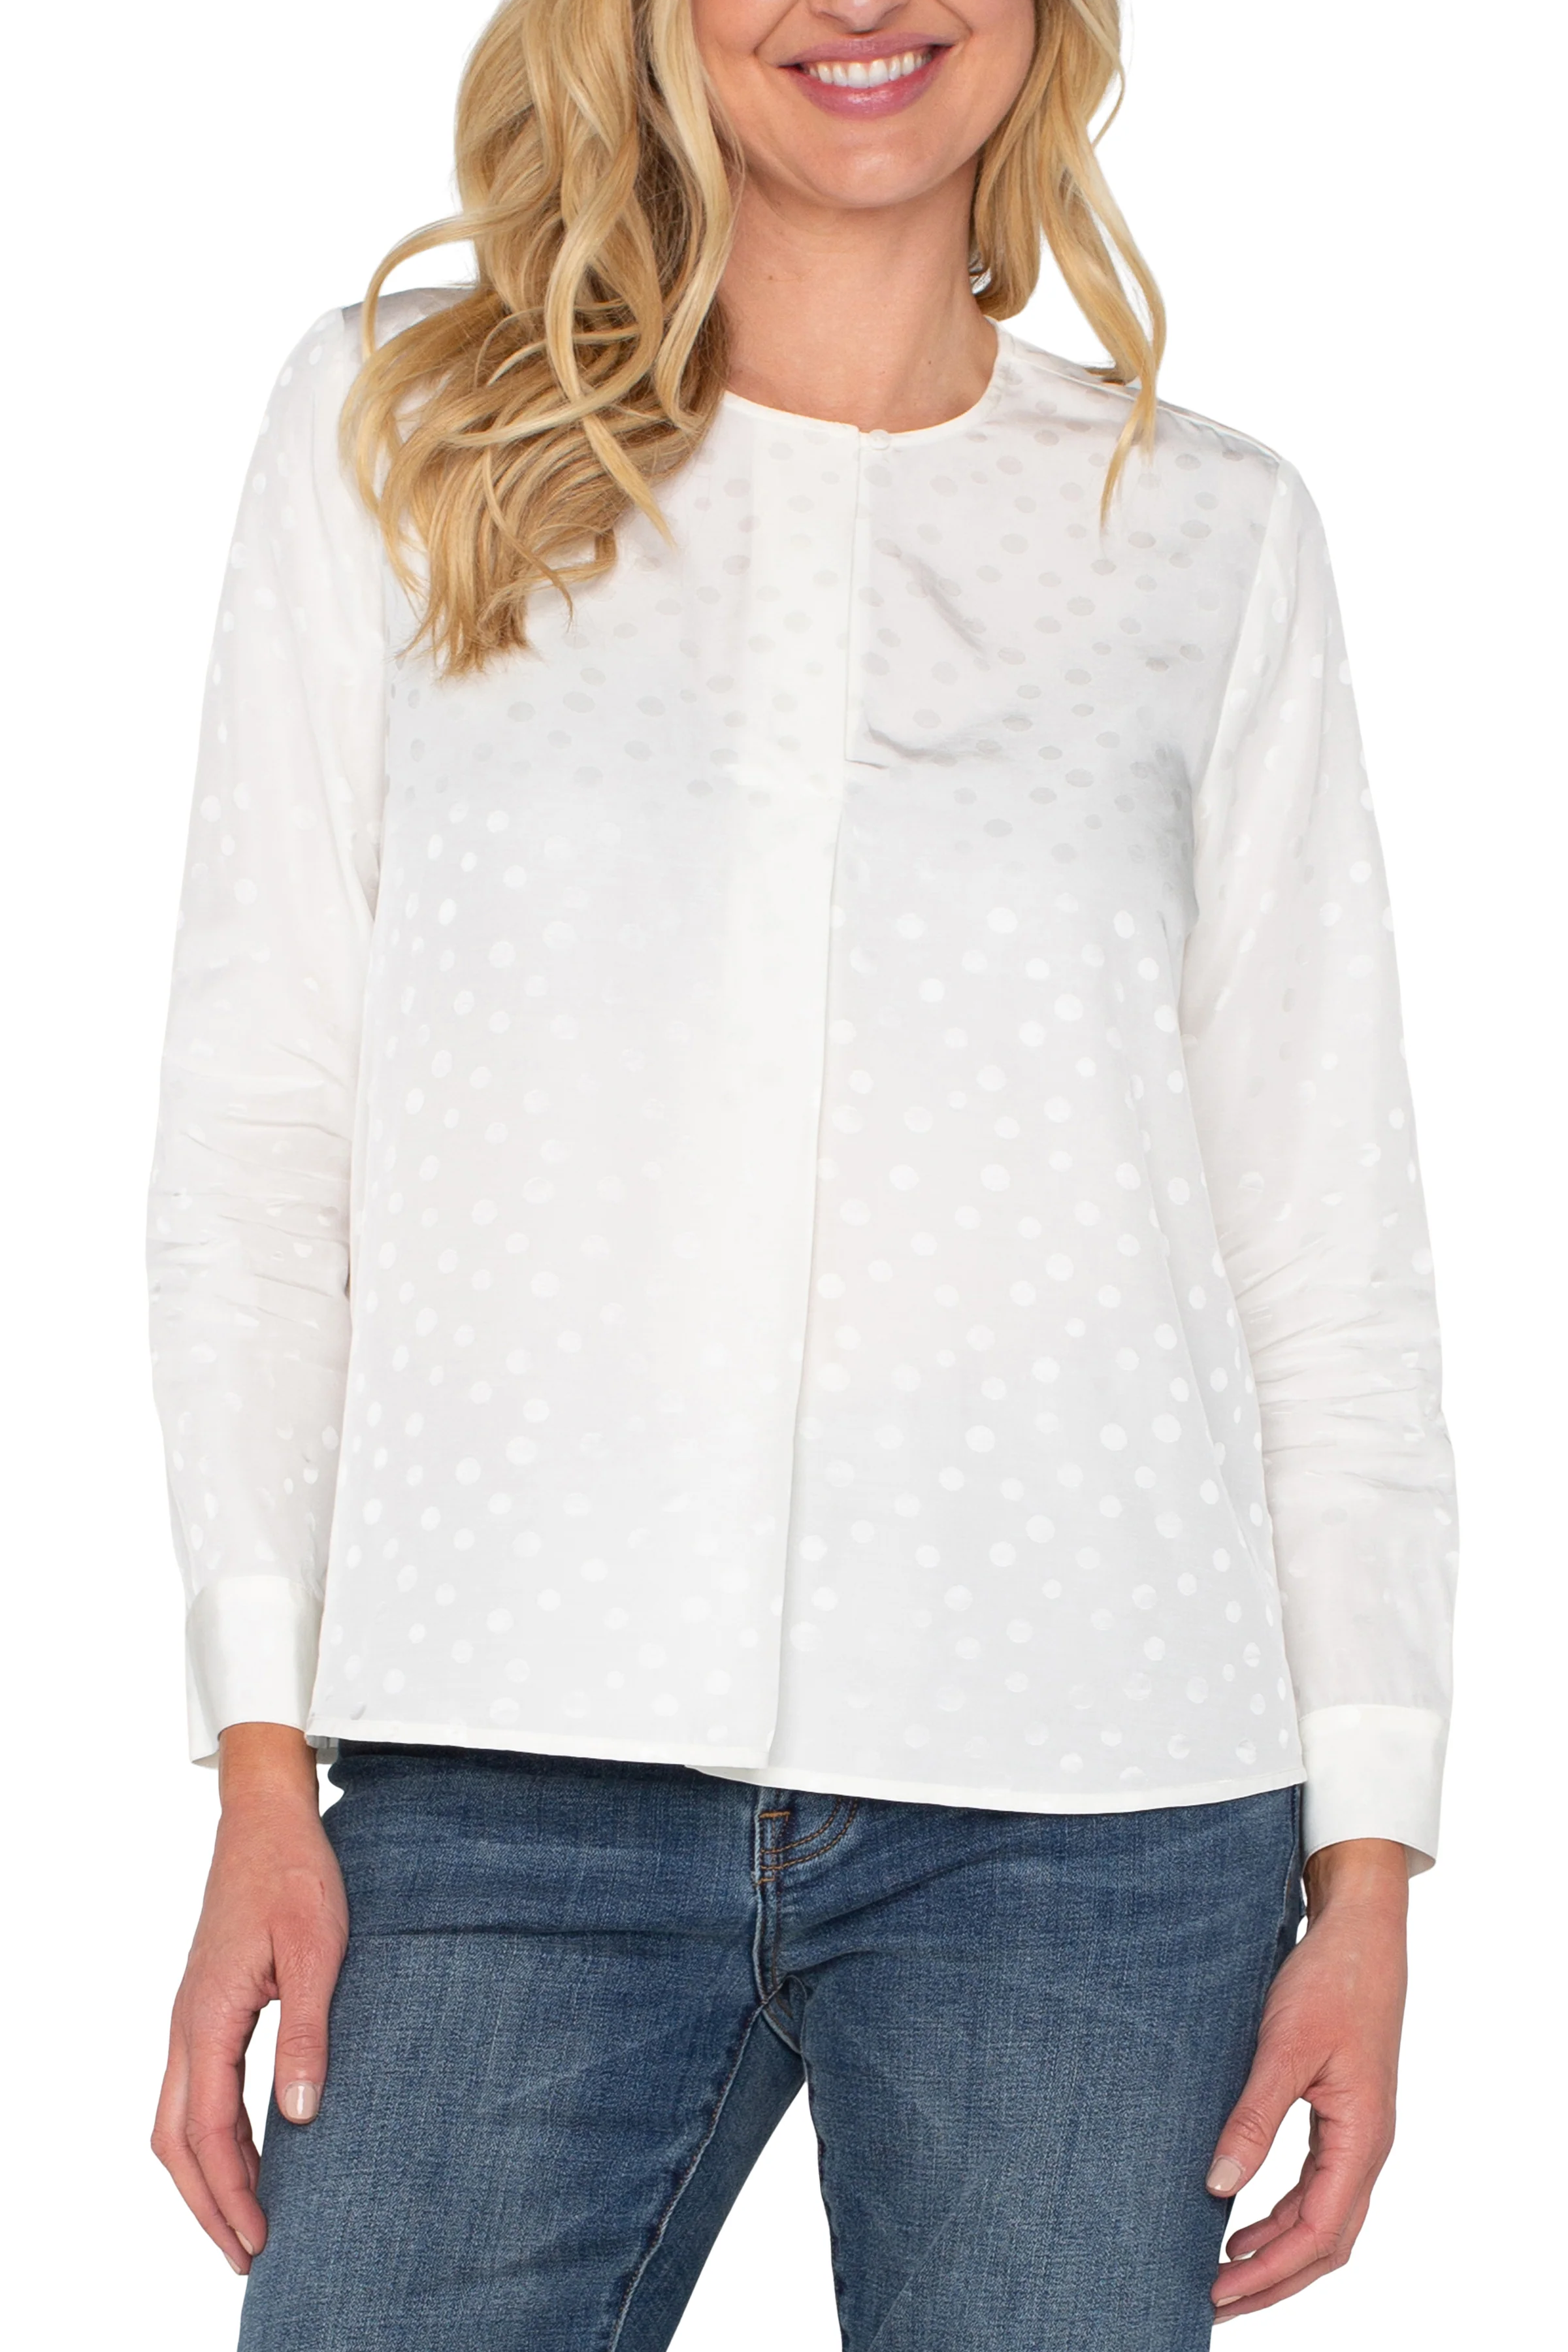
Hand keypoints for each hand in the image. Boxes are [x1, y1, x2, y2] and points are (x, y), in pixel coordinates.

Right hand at [151, 1725, 348, 2274]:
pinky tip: (246, 2153)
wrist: (266, 1821)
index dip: (229, 2194)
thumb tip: (300, 2118)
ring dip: (206, 2176)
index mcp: (208, 2017)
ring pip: (178, 2120)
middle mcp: (187, 2025)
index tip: (258, 2242)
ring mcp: (191, 2017)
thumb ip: (306, 2033)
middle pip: (177, 2140)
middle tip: (247, 2257)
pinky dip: (212, 2137)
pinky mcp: (206, 2007)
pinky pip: (195, 2090)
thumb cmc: (295, 1877)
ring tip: (244, 2222)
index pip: (205, 2132)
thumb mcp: (317, 1951)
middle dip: (208, 2205)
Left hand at [1206, 1835, 1408, 2320]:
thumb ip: (1253, 2118)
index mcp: (1361, 2140)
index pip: (1317, 2234)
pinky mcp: (1341, 2117)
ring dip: (1276, 2253)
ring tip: (1223, 2273)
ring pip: (1322, 2221)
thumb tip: (1217, 2185)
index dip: (1268, 2271)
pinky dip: (1281, 2216)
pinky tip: (1243, 2219)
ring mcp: (1356, 2135)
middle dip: (1272, 2279)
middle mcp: (1365, 2148)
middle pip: (1324, 2243)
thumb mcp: (1284, 2048)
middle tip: (1213, 2302)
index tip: (1217, 2292)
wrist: (1360, 1934)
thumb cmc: (1329, 1982)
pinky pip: (1316, 2189)